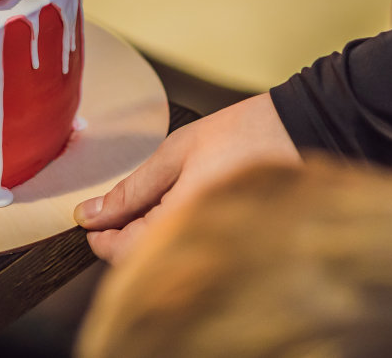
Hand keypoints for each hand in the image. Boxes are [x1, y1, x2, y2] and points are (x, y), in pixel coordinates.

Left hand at [75, 93, 300, 262]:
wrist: (302, 130)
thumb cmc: (244, 134)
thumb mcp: (176, 153)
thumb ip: (131, 189)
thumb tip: (91, 214)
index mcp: (182, 224)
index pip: (123, 255)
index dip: (99, 237)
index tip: (89, 219)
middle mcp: (202, 248)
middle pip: (145, 262)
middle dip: (124, 235)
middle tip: (120, 204)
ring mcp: (221, 250)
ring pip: (168, 257)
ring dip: (150, 234)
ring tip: (157, 196)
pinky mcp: (236, 246)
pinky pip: (192, 249)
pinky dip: (176, 232)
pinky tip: (180, 203)